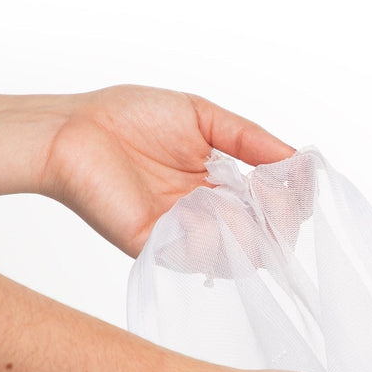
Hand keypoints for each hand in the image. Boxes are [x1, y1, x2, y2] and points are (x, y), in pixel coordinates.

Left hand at [38, 84, 295, 257]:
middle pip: (269, 242)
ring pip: (246, 253)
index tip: (299, 177)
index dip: (293, 200)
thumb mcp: (203, 118)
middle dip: (281, 215)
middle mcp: (210, 224)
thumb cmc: (128, 120)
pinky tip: (207, 200)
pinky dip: (219, 229)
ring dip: (254, 222)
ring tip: (238, 190)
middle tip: (270, 187)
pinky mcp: (163, 250)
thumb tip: (297, 161)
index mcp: (222, 195)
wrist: (72, 131)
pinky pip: (206, 253)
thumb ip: (250, 140)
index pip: (274, 214)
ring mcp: (188, 241)